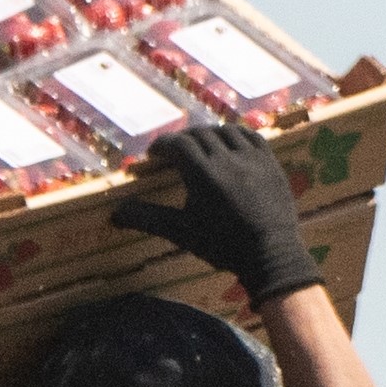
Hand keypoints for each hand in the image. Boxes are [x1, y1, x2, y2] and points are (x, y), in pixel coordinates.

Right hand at [103, 125, 323, 305]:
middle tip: (173, 152)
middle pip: (199, 135)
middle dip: (183, 140)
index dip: (163, 145)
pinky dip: (235, 134)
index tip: (154, 154)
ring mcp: (251, 158)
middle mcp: (227, 159)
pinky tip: (229, 143)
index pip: (178, 145)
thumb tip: (115, 213)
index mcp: (203, 175)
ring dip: (208, 134)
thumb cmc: (222, 246)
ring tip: (200, 146)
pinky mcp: (270, 161)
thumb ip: (148, 218)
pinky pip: (250, 135)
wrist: (270, 255)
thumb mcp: (182, 233)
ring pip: (224, 131)